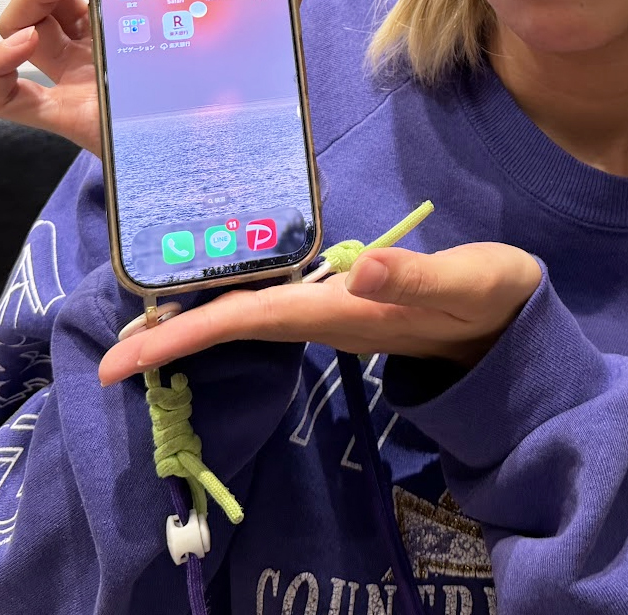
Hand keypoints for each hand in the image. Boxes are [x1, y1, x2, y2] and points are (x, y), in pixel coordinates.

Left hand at [96, 243, 542, 385]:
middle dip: (171, 339)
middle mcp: (326, 318)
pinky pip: (274, 305)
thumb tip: (358, 268)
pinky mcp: (344, 302)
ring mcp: (333, 313)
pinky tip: (217, 288)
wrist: (517, 327)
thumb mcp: (468, 283)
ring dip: (197, 322)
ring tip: (143, 323)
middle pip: (233, 326)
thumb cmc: (493, 300)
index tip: (122, 359)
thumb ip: (415, 278)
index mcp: (342, 312)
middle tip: (110, 352)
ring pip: (249, 318)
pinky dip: (234, 301)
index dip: (181, 337)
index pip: (245, 322)